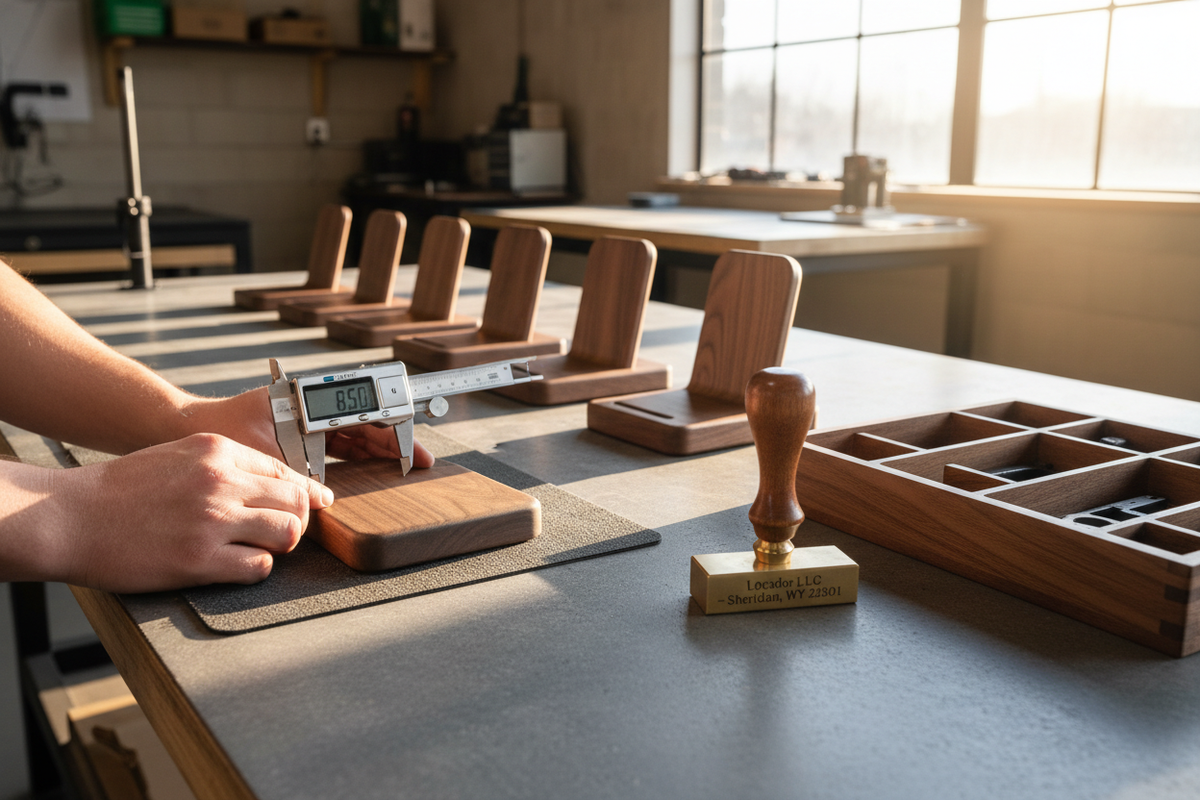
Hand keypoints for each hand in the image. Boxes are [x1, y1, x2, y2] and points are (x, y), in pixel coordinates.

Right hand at [52, 434, 332, 591]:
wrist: (71, 516)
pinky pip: (259, 567)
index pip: (286, 471)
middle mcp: (221, 482)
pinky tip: (239, 564)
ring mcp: (212, 521)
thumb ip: (225, 464)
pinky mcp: (199, 560)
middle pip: (297, 501)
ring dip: (283, 543)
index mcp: (217, 451)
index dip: (307, 491)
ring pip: (288, 532)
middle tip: (287, 530)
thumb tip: (274, 482)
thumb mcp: (179, 455)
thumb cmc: (122, 489)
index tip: (318, 503)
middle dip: (300, 518)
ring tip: (263, 547)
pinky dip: (258, 567)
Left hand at [187, 387, 434, 469]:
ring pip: (356, 433)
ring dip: (380, 448)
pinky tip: (374, 466)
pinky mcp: (300, 434)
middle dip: (395, 441)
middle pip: (366, 423)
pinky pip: (339, 443)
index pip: (364, 414)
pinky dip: (358, 453)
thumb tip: (324, 499)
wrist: (191, 429)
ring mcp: (308, 421)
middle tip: (421, 460)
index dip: (394, 432)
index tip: (413, 449)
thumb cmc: (221, 432)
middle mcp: (313, 408)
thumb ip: (297, 475)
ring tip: (404, 464)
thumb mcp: (263, 455)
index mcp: (311, 402)